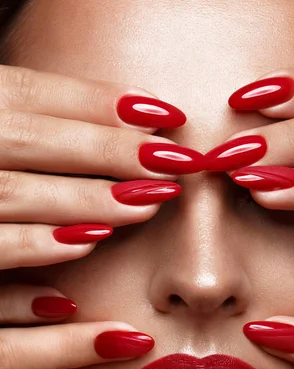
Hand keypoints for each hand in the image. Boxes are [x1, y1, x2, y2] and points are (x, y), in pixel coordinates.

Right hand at [0, 63, 199, 269]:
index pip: (31, 91)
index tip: (166, 115)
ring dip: (86, 199)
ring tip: (147, 205)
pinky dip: (37, 247)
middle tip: (172, 164)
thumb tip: (134, 115)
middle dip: (107, 150)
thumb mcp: (0, 128)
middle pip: (31, 138)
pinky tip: (88, 246)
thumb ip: (40, 123)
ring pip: (16, 192)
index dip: (98, 101)